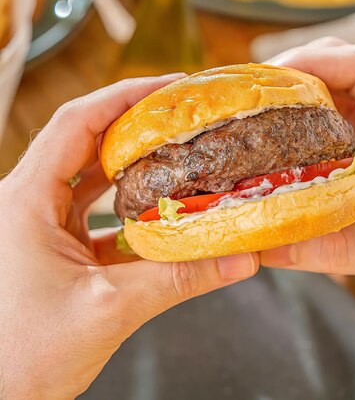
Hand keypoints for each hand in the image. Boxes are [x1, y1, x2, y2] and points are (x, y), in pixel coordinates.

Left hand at [0, 76, 257, 399]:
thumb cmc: (22, 359)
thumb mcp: (109, 310)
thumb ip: (179, 279)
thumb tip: (240, 258)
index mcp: (24, 200)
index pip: (75, 123)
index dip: (123, 96)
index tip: (168, 87)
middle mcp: (27, 202)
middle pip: (84, 139)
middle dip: (133, 122)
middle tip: (180, 113)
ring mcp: (39, 224)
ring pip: (89, 174)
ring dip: (131, 161)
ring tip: (175, 148)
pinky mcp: (53, 246)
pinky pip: (93, 210)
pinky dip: (127, 203)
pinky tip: (161, 206)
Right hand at [260, 38, 354, 387]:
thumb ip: (340, 250)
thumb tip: (267, 247)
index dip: (311, 62)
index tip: (267, 79)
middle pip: (347, 63)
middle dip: (298, 71)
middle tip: (255, 97)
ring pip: (342, 82)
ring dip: (301, 91)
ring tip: (259, 113)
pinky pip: (343, 110)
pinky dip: (310, 115)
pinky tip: (285, 137)